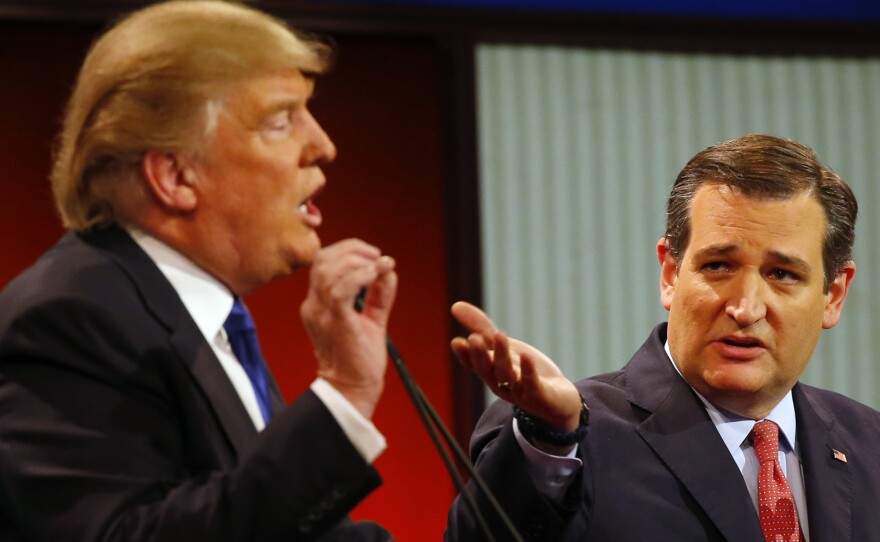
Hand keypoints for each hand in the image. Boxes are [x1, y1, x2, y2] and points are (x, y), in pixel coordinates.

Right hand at [301, 239, 397, 418]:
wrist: (353, 390)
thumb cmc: (359, 358)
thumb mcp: (371, 317)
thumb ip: (378, 293)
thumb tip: (388, 269)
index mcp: (318, 302)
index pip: (322, 261)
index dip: (348, 249)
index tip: (374, 256)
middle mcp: (314, 305)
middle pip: (322, 258)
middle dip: (353, 249)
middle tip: (378, 258)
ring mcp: (321, 313)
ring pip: (329, 270)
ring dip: (358, 261)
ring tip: (378, 267)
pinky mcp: (335, 322)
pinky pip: (340, 290)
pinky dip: (359, 276)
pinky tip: (374, 276)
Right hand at [450, 302, 581, 434]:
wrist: (558, 402)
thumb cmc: (525, 372)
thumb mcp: (504, 347)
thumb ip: (481, 328)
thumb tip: (455, 305)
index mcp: (490, 372)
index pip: (473, 364)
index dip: (465, 355)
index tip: (457, 342)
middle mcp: (500, 384)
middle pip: (487, 370)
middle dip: (480, 355)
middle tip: (474, 338)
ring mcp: (519, 392)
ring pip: (507, 376)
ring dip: (502, 357)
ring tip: (500, 335)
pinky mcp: (539, 397)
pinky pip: (532, 385)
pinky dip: (528, 372)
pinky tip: (527, 356)